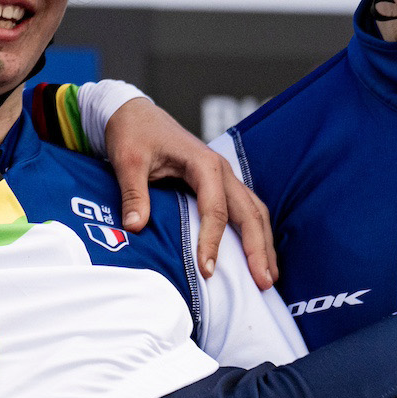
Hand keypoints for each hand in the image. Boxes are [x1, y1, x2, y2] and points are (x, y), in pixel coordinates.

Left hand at [101, 98, 276, 288]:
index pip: (215, 209)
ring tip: (269, 277)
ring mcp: (224, 177)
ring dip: (264, 243)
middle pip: (249, 212)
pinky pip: (245, 209)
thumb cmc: (133, 134)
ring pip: (254, 211)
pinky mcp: (219, 184)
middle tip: (263, 283)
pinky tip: (258, 255)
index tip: (207, 269)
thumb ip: (133, 193)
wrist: (134, 113)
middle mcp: (221, 170)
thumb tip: (135, 227)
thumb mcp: (128, 161)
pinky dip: (256, 233)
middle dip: (258, 249)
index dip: (212, 241)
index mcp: (203, 163)